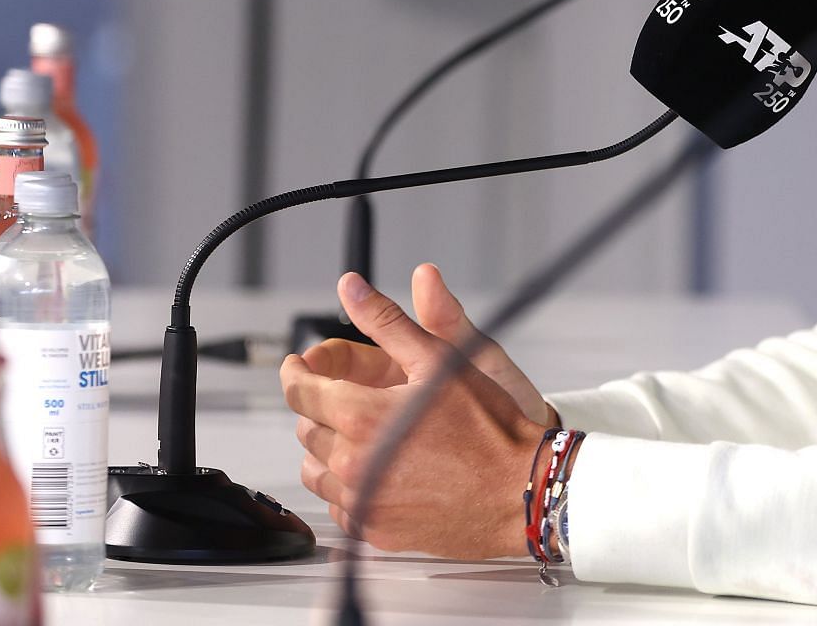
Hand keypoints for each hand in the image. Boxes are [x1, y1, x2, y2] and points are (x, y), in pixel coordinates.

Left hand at [280, 269, 544, 557]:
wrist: (520, 489)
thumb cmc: (489, 427)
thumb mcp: (439, 359)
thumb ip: (387, 321)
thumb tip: (352, 288)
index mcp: (362, 416)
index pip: (300, 391)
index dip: (296, 372)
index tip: (300, 365)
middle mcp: (353, 463)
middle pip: (306, 429)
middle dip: (321, 407)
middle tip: (354, 397)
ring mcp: (362, 502)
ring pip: (316, 470)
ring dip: (330, 448)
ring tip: (366, 434)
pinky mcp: (374, 529)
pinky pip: (339, 504)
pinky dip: (349, 484)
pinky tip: (380, 469)